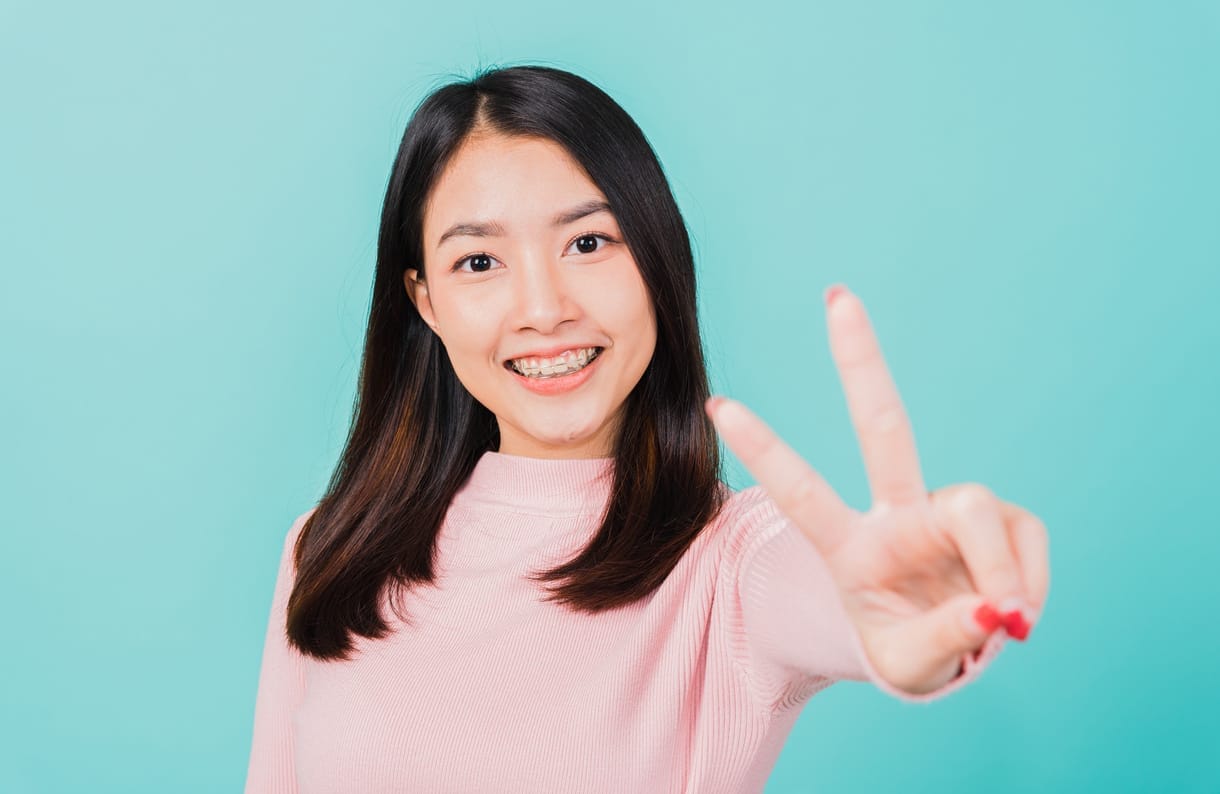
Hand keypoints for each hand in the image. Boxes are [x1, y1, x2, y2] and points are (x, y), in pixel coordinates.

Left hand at [705, 285, 1049, 694]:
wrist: (948, 654)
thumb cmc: (908, 648)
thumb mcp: (910, 665)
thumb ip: (944, 638)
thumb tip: (995, 607)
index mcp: (849, 549)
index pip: (802, 493)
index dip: (766, 450)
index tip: (718, 404)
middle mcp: (895, 515)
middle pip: (883, 424)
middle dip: (861, 360)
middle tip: (837, 295)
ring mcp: (945, 510)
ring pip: (977, 507)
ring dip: (998, 569)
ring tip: (1009, 622)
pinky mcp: (999, 517)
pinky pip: (1023, 538)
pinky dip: (1029, 580)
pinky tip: (1017, 608)